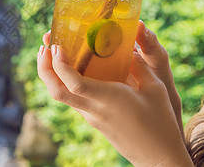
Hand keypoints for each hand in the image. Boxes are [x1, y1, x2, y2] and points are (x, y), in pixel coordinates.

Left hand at [38, 36, 191, 165]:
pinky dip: (63, 83)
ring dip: (51, 75)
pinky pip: (72, 99)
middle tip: (43, 47)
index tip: (57, 47)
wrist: (158, 158)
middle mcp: (94, 109)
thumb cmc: (160, 123)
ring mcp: (91, 116)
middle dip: (44, 69)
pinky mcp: (93, 120)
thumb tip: (129, 48)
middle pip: (57, 91)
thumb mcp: (155, 88)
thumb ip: (139, 66)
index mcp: (108, 99)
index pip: (74, 83)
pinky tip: (71, 70)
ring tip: (51, 55)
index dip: (60, 65)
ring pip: (61, 96)